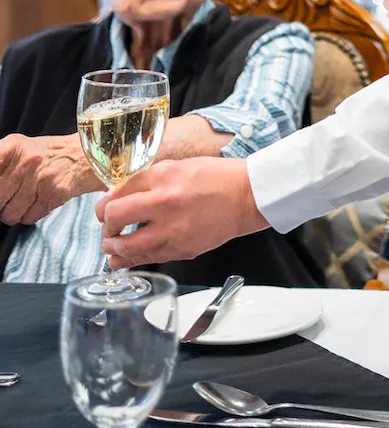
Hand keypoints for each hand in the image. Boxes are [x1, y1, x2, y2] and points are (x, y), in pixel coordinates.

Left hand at [0, 133, 100, 223]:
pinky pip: (27, 218)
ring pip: (10, 213)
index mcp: (15, 146)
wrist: (86, 157)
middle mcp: (27, 160)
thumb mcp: (23, 149)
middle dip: (2, 202)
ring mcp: (41, 178)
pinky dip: (30, 215)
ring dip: (15, 212)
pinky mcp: (54, 194)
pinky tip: (38, 201)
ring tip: (27, 198)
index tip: (2, 187)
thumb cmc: (53, 155)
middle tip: (11, 195)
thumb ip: (2, 164)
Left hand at [96, 156, 267, 265]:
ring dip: (113, 247)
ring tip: (112, 245)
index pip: (117, 192)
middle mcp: (164, 202)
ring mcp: (172, 229)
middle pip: (115, 217)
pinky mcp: (180, 249)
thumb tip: (122, 195)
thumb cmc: (216, 178)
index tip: (103, 209)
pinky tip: (126, 257)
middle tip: (108, 227)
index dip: (104, 204)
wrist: (246, 196)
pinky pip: (146, 259)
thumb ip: (150, 180)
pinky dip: (131, 260)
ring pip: (126, 246)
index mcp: (163, 176)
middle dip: (106, 225)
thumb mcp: (179, 167)